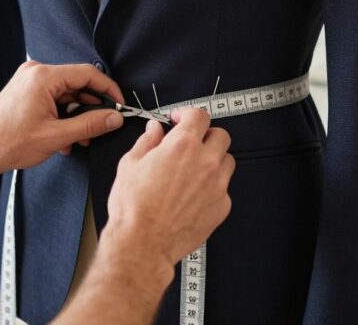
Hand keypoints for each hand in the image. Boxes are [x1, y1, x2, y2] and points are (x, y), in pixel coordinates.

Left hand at [0, 61, 125, 172]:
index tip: (120, 106)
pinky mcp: (25, 91)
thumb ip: (90, 125)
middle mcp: (36, 72)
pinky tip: (64, 138)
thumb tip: (115, 118)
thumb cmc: (8, 143)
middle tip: (101, 128)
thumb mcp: (56, 136)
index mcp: (43, 77)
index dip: (109, 90)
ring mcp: (29, 81)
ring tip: (80, 139)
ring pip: (66, 93)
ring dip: (77, 116)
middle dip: (91, 108)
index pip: (88, 73)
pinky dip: (63, 116)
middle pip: (77, 83)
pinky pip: (54, 98)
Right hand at [101, 109, 234, 269]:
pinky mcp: (222, 206)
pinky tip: (194, 195)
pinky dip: (212, 187)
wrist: (143, 243)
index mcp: (183, 145)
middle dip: (206, 135)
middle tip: (190, 144)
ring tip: (194, 170)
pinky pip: (224, 188)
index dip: (188, 114)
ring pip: (227, 161)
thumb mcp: (130, 164)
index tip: (180, 120)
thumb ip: (147, 142)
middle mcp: (205, 162)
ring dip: (213, 160)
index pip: (199, 116)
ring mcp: (218, 185)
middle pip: (221, 135)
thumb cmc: (133, 206)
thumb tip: (154, 130)